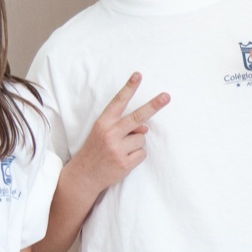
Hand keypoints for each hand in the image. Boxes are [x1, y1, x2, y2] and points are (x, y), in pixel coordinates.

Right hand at [70, 73, 168, 190]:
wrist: (84, 175)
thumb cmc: (96, 150)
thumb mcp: (103, 133)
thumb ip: (122, 126)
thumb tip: (145, 128)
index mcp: (103, 122)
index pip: (118, 102)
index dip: (129, 88)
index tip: (138, 75)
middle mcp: (110, 133)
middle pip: (138, 117)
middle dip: (154, 106)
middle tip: (167, 96)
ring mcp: (117, 148)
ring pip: (142, 138)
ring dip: (136, 144)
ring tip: (121, 150)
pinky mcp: (124, 163)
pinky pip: (142, 153)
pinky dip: (136, 156)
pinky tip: (124, 159)